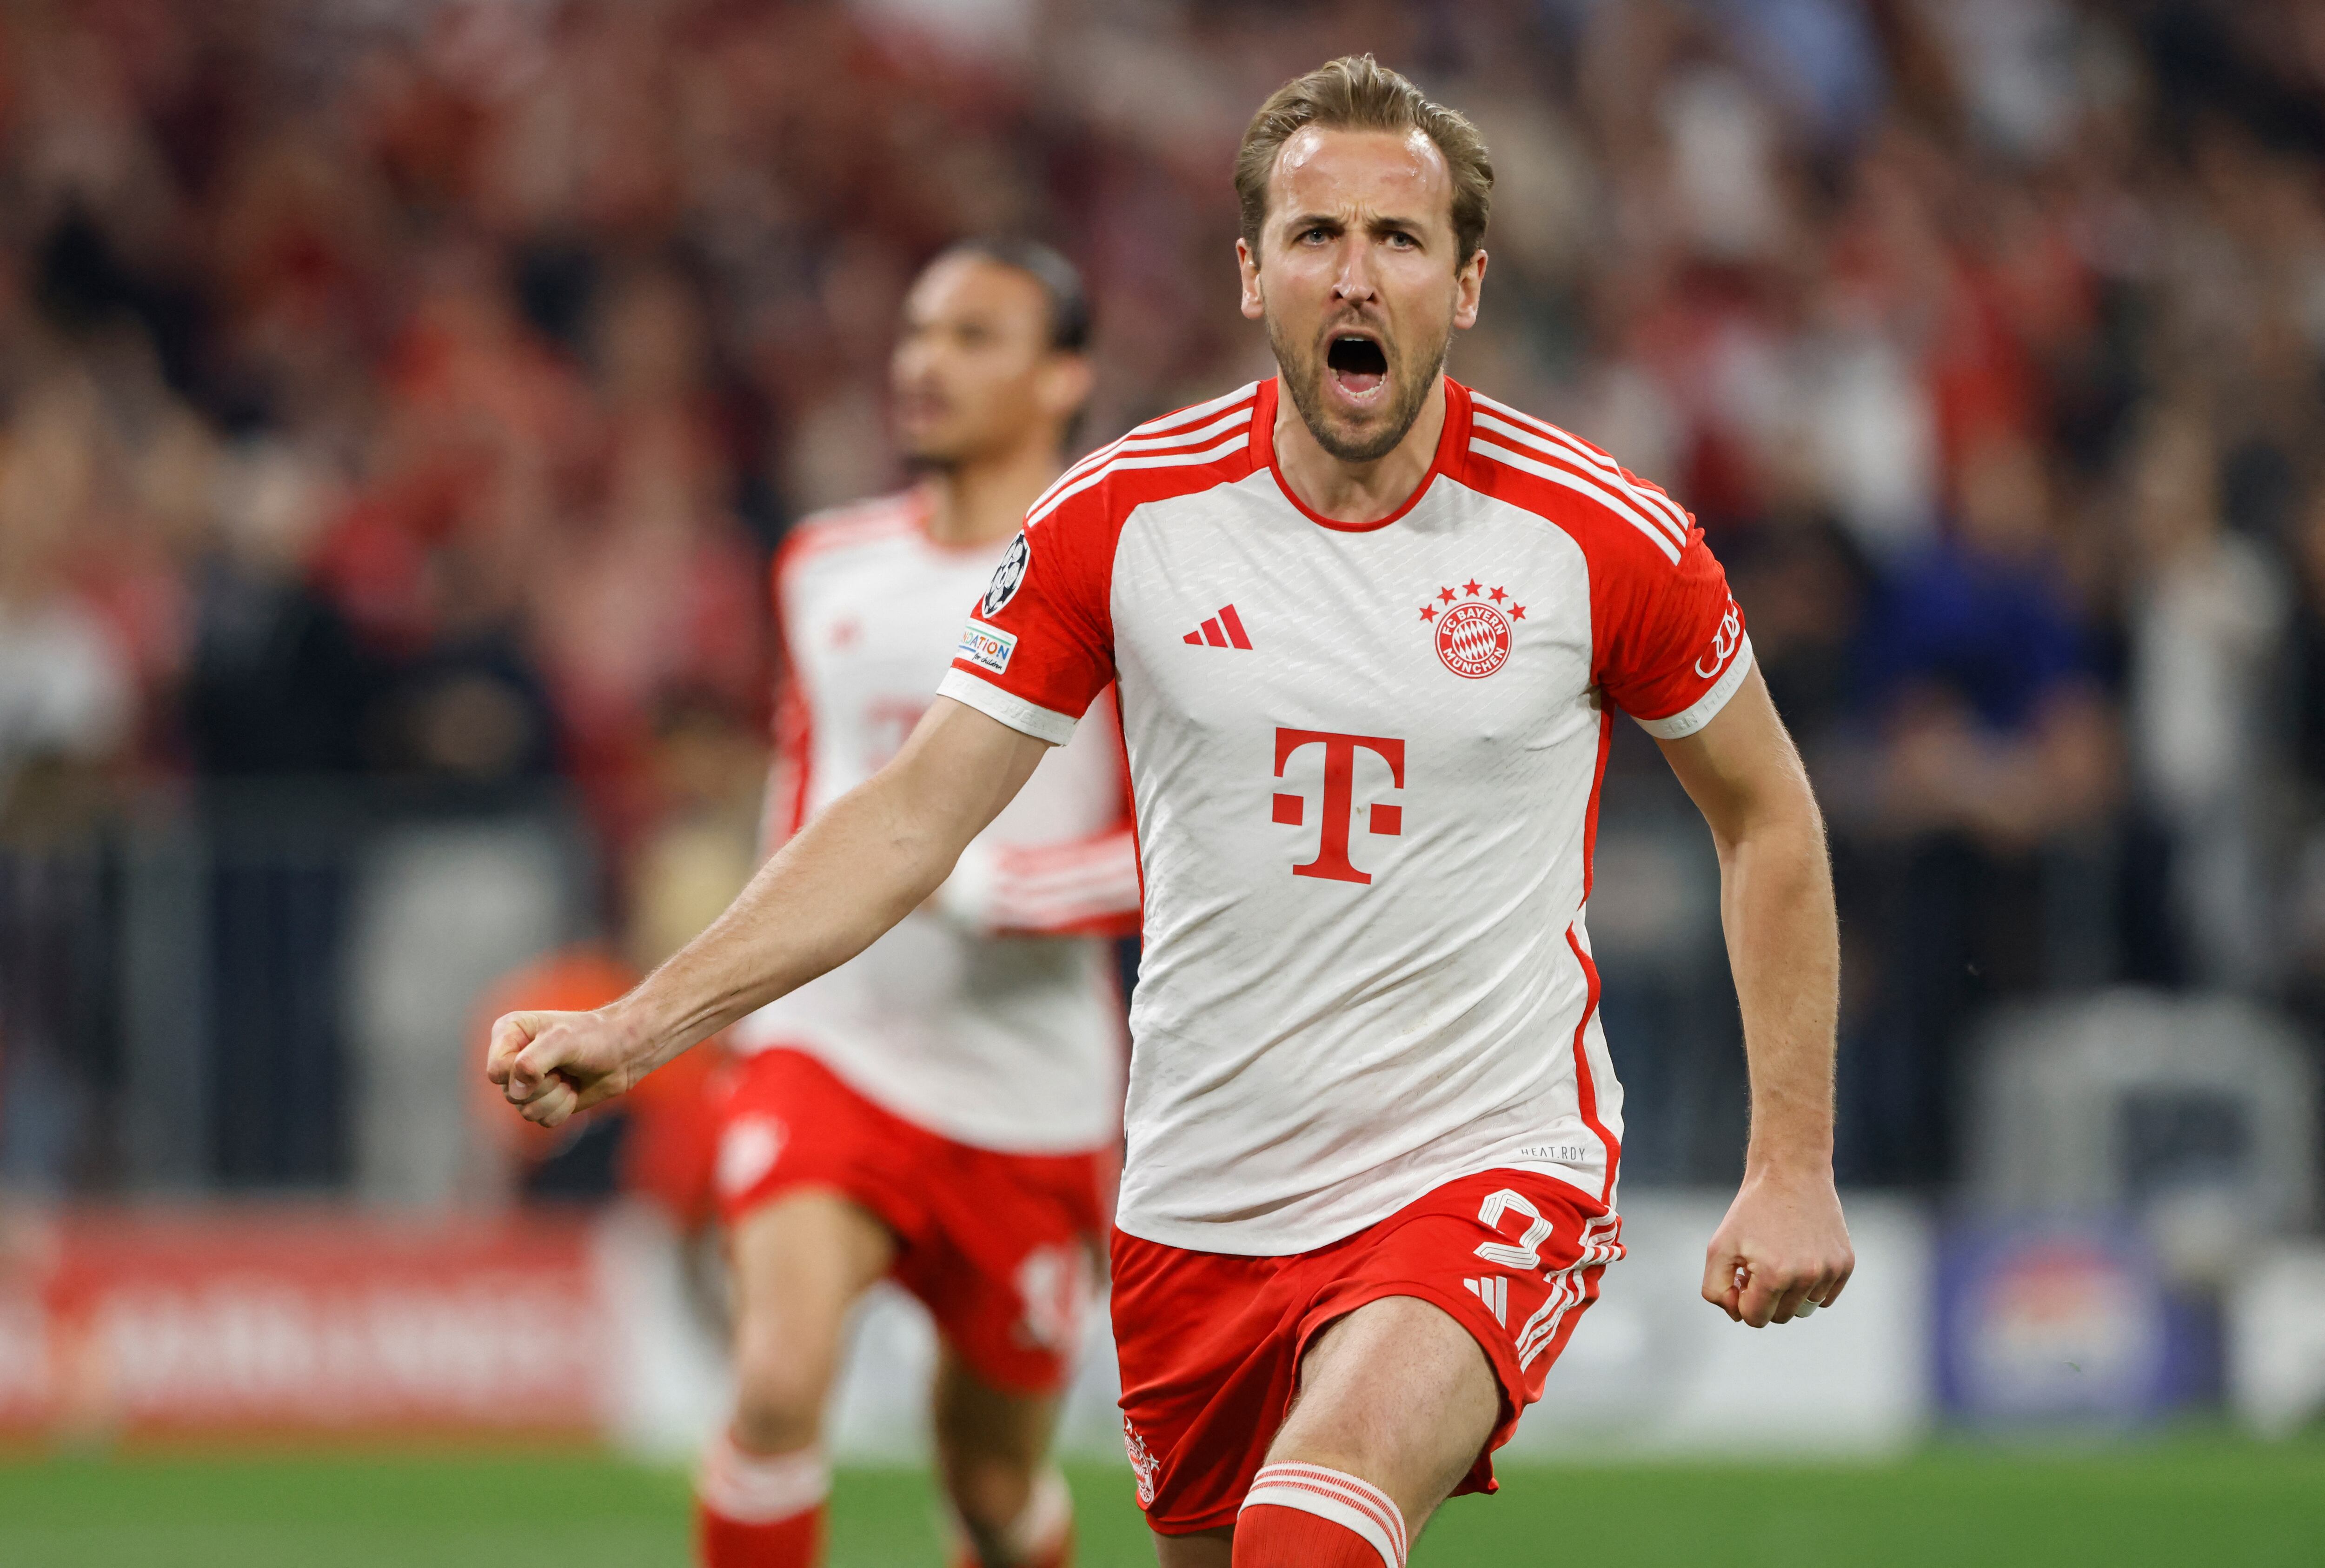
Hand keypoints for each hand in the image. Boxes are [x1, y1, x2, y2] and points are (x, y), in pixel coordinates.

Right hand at [485, 1006, 655, 1128]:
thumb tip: (515, 1093)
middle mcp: (511, 1058)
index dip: (521, 1074)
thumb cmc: (594, 1036)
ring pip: (526, 1111)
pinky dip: (562, 1109)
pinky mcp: (541, 1101)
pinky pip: (542, 1121)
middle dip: (545, 1086)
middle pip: (510, 1094)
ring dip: (556, 1098)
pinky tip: (573, 1089)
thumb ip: (533, 1062)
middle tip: (564, 1068)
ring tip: (569, 1077)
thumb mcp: (563, 1041)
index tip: (549, 1061)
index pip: (496, 1071)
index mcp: (508, 1033)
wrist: (623, 1052)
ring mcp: (525, 1082)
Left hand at [1700, 1165, 1853, 1326]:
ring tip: (1780, 1259)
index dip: (1742, 1300)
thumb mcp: (1718, 1247)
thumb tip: (1738, 1314)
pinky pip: (1825, 1297)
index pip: (1755, 1319)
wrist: (1791, 1172)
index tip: (1742, 1275)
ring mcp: (1830, 1271)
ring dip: (1789, 1293)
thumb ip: (1716, 1289)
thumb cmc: (1751, 1211)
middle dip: (1765, 1298)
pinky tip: (1800, 1257)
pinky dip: (1810, 1286)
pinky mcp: (1846, 1264)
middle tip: (1759, 1266)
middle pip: (1781, 1317)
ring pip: (1804, 1309)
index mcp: (1774, 1276)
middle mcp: (1807, 1277)